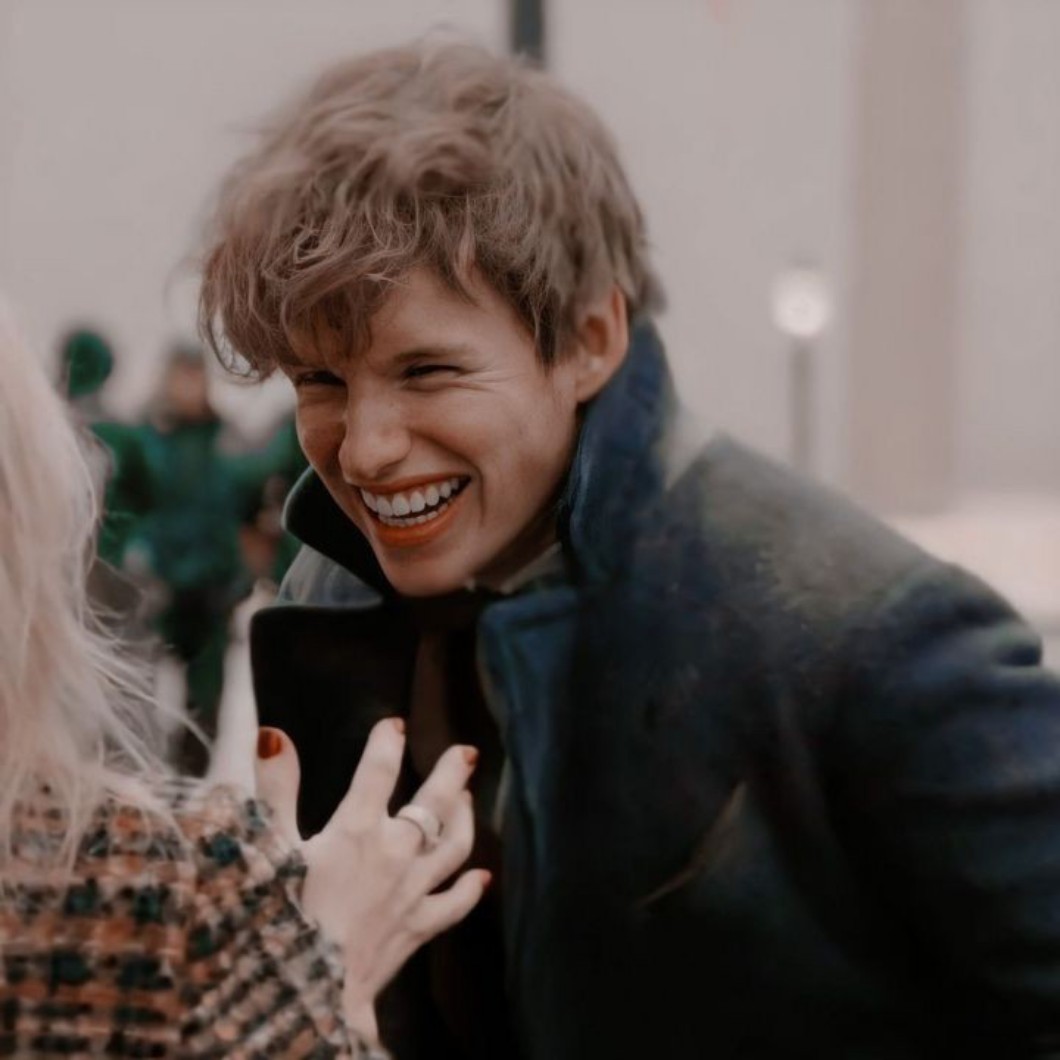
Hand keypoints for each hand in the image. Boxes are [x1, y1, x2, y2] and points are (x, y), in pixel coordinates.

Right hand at [254, 719, 487, 1044]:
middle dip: (451, 773)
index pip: (379, 770)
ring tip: (469, 799)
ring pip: (454, 846)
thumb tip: (274, 736)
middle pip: (435, 803)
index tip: (395, 725)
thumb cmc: (280, 918)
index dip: (387, 743)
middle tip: (466, 752)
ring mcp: (413, 891)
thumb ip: (274, 790)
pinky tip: (482, 878)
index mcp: (357, 828)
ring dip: (465, 819)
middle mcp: (395, 852)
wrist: (305, 991)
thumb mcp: (268, 848)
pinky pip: (453, 904)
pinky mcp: (418, 928)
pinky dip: (470, 889)